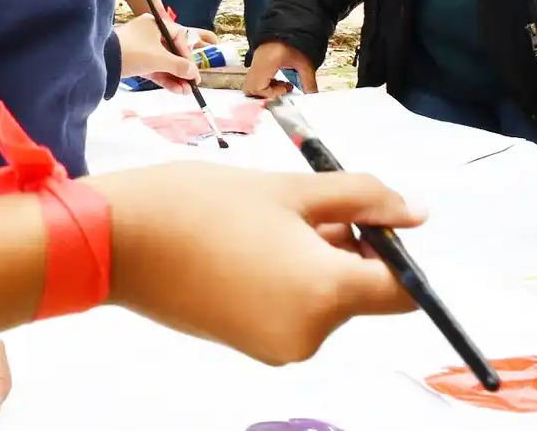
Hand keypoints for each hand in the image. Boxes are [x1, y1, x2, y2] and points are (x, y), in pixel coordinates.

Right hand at [85, 164, 423, 364]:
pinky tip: (254, 242)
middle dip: (352, 245)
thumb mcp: (293, 189)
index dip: (400, 250)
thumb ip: (364, 198)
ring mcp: (277, 348)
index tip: (376, 213)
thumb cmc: (205, 204)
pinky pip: (296, 312)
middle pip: (362, 292)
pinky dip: (291, 279)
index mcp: (325, 294)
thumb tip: (415, 214)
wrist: (121, 239)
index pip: (403, 290)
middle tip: (310, 201)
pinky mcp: (251, 346)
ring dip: (318, 257)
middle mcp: (308, 335)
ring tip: (272, 217)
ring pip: (327, 299)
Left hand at [116, 13, 209, 93]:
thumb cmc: (133, 52)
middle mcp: (149, 34)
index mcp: (155, 24)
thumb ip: (179, 66)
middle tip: (192, 83)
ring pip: (163, 63)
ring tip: (186, 91)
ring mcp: (141, 48)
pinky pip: (154, 69)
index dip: (188, 54)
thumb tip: (194, 73)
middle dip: (182, 70)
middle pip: (171, 52)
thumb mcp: (159, 59)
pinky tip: (176, 90)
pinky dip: (164, 78)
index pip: (178, 37)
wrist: (102, 60)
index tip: (193, 69)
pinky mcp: (134, 61)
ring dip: (175, 77)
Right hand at [245, 41, 317, 97]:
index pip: (257, 87)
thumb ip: (308, 81)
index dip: (271, 93)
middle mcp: (257, 63)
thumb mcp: (304, 63)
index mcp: (266, 63)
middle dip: (264, 94)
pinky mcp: (257, 59)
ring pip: (251, 83)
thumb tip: (311, 94)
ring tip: (280, 84)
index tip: (284, 90)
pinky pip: (255, 76)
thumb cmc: (293, 40)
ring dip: (264, 88)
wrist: (289, 26)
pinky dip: (264, 81)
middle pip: (249, 88)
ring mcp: (255, 61)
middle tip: (279, 90)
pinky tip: (277, 77)